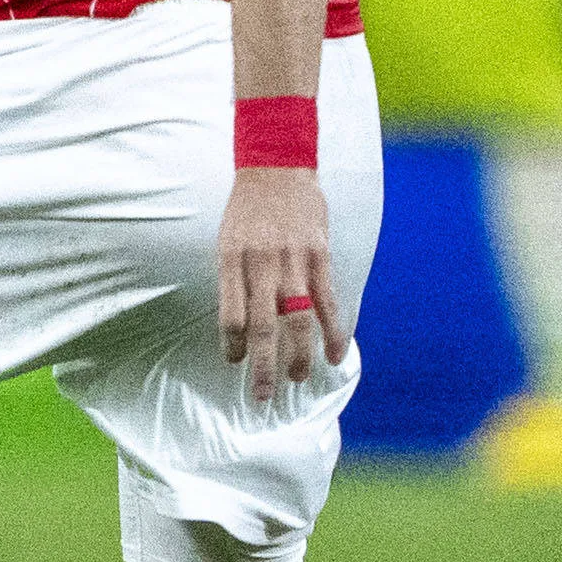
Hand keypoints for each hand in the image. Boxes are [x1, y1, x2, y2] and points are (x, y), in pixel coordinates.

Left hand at [216, 165, 346, 404]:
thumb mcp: (227, 239)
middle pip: (263, 326)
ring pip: (297, 319)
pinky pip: (328, 301)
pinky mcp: (320, 256)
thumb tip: (238, 324)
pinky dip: (333, 331)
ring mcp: (293, 260)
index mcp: (231, 260)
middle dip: (262, 365)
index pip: (230, 314)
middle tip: (262, 395)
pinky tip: (334, 354)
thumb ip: (233, 279)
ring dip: (298, 355)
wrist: (277, 166)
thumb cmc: (247, 208)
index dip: (232, 344)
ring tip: (296, 379)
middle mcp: (261, 263)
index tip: (235, 363)